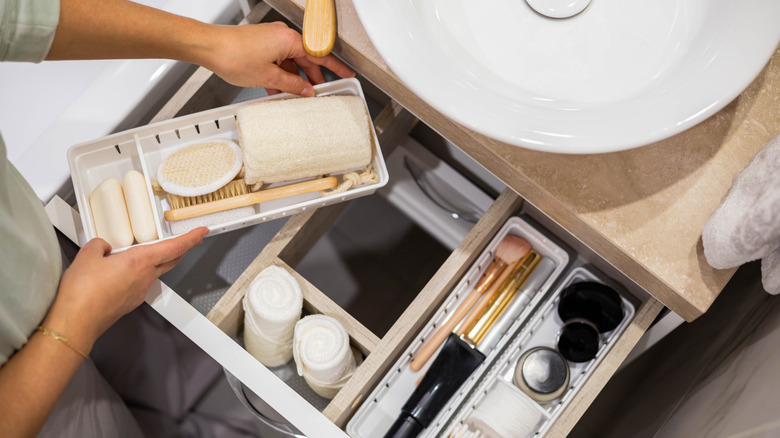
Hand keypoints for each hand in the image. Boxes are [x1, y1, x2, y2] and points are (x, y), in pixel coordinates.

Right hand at [42, 227, 208, 353]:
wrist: (75, 324)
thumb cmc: (82, 295)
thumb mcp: (87, 256)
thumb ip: (100, 245)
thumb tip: (103, 246)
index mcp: (139, 262)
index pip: (175, 247)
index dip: (191, 238)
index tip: (201, 232)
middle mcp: (144, 278)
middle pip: (170, 260)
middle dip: (181, 248)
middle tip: (187, 240)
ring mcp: (138, 292)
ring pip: (153, 272)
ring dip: (154, 261)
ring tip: (139, 252)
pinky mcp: (129, 303)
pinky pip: (138, 283)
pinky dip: (136, 274)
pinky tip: (119, 272)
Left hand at [200, 22, 354, 95]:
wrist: (209, 47)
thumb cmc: (234, 55)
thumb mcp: (269, 77)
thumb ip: (291, 85)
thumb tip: (305, 90)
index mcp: (290, 40)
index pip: (320, 55)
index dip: (336, 67)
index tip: (347, 74)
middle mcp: (282, 37)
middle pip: (306, 60)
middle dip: (312, 78)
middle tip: (320, 93)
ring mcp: (271, 40)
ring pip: (291, 63)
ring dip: (294, 80)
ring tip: (296, 97)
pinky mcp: (261, 45)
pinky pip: (279, 62)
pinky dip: (281, 76)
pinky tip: (278, 91)